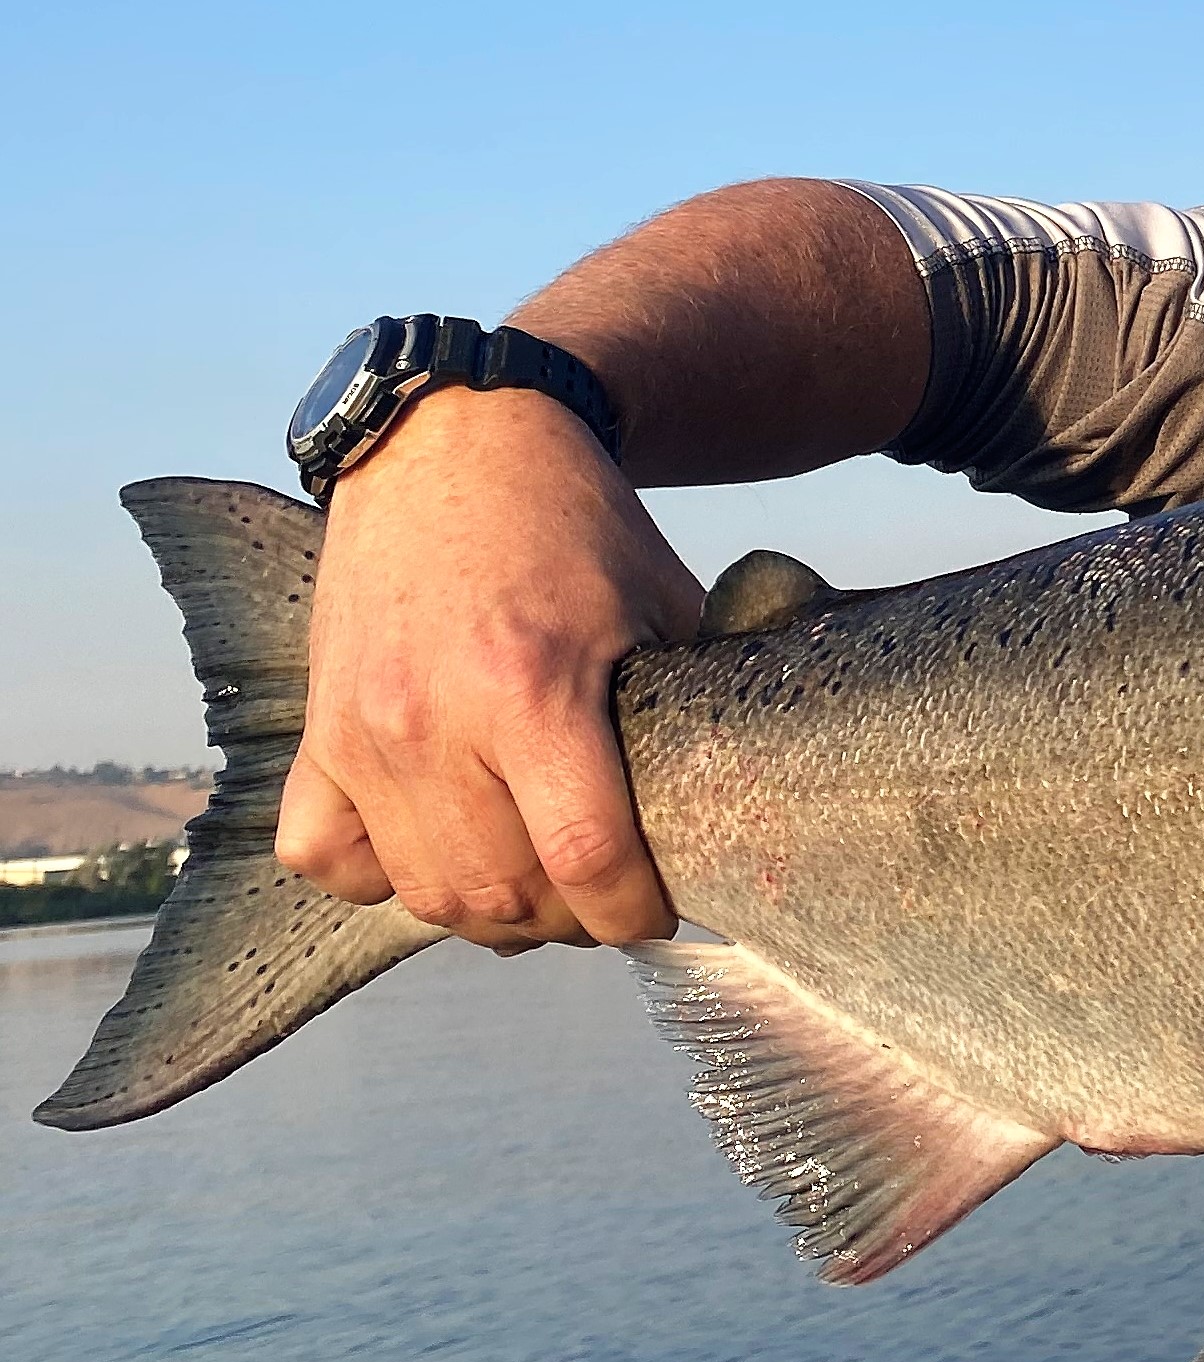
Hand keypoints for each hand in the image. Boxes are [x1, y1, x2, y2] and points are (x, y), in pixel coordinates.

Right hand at [280, 384, 703, 948]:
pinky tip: (434, 844)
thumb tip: (730, 808)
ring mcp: (360, 731)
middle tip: (603, 893)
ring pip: (423, 893)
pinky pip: (324, 857)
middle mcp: (433, 720)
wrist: (456, 444)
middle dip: (571, 918)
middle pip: (504, 893)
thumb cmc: (577, 526)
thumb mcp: (664, 603)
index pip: (584, 858)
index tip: (658, 913)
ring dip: (489, 910)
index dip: (632, 912)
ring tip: (536, 882)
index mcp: (532, 687)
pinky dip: (378, 874)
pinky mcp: (315, 730)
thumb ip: (687, 708)